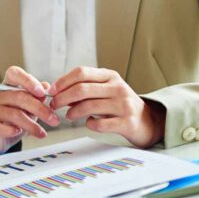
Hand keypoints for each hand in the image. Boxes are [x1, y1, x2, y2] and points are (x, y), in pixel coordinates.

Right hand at [0, 65, 57, 156]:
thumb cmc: (13, 120)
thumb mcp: (27, 108)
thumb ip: (36, 97)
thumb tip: (46, 86)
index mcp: (6, 87)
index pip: (13, 74)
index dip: (28, 81)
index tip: (42, 93)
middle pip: (18, 96)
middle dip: (39, 109)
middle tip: (53, 119)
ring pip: (12, 113)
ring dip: (31, 124)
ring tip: (42, 133)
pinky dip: (10, 130)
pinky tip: (19, 132)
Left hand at [49, 66, 166, 147]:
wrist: (147, 121)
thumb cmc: (118, 104)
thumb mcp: (104, 90)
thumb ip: (83, 88)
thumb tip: (55, 91)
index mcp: (110, 76)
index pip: (81, 72)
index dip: (63, 81)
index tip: (51, 90)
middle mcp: (118, 88)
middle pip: (82, 89)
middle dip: (62, 98)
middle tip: (54, 105)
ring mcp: (124, 105)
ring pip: (89, 106)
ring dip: (73, 112)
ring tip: (68, 115)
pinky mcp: (127, 122)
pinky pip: (100, 124)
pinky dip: (89, 124)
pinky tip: (89, 123)